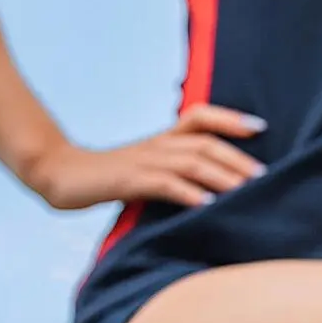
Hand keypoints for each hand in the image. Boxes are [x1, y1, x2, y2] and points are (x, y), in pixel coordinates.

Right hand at [35, 106, 265, 210]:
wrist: (58, 175)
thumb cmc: (104, 178)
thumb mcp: (143, 171)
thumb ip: (172, 173)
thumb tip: (208, 190)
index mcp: (161, 140)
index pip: (200, 117)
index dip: (229, 119)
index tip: (259, 126)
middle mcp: (156, 145)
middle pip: (204, 142)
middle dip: (236, 157)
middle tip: (264, 175)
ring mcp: (142, 162)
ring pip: (190, 162)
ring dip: (222, 175)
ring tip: (246, 189)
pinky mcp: (129, 181)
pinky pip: (165, 185)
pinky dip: (189, 194)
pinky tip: (208, 205)